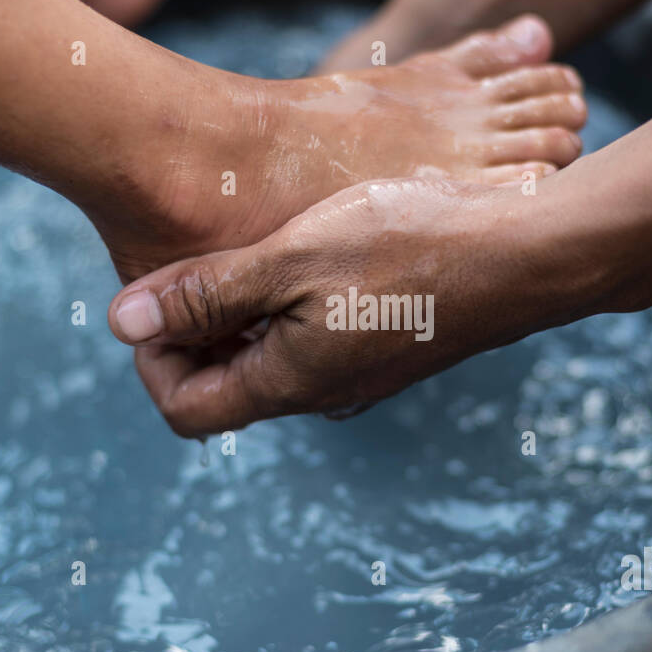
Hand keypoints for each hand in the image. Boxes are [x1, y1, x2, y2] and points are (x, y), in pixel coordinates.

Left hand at [105, 177, 611, 436]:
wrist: (528, 250)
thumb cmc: (411, 244)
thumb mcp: (291, 259)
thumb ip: (205, 293)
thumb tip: (122, 324)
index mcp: (289, 383)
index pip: (184, 409)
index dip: (152, 358)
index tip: (157, 298)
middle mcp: (322, 393)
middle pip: (225, 382)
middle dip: (195, 328)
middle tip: (200, 257)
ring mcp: (359, 372)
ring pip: (270, 354)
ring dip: (244, 309)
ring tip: (254, 242)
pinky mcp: (387, 344)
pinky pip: (314, 336)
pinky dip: (289, 301)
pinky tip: (309, 243)